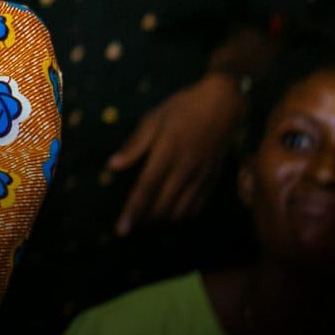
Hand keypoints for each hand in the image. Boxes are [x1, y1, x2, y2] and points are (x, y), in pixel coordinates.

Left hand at [106, 72, 245, 234]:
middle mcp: (185, 168)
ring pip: (181, 210)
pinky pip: (198, 206)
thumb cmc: (182, 108)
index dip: (133, 211)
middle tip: (131, 224)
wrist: (222, 104)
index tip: (121, 230)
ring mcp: (202, 175)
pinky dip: (183, 215)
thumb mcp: (153, 119)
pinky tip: (172, 212)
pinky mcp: (213, 178)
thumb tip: (113, 166)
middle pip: (163, 205)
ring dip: (162, 220)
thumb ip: (135, 145)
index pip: (146, 188)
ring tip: (148, 219)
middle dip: (145, 220)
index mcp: (167, 152)